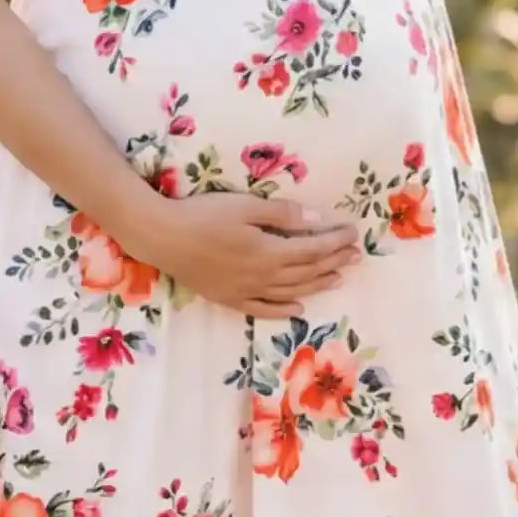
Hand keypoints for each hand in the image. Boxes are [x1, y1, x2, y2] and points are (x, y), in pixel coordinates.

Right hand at [140, 191, 362, 317]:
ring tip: (338, 279)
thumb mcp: (244, 206)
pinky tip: (298, 308)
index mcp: (268, 251)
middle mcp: (262, 277)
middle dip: (334, 263)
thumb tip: (317, 219)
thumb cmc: (202, 215)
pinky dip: (284, 310)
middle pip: (306, 272)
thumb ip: (282, 214)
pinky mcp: (229, 299)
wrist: (162, 237)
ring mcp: (246, 291)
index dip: (335, 243)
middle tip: (355, 255)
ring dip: (317, 286)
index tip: (353, 234)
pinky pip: (263, 309)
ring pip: (291, 292)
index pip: (312, 249)